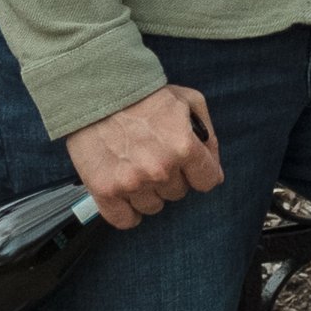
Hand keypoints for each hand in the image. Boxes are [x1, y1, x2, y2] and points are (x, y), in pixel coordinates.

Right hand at [65, 83, 223, 231]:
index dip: (198, 172)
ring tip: (135, 166)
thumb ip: (208, 137)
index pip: (207, 182)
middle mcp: (159, 169)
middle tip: (153, 155)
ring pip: (153, 207)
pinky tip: (124, 191)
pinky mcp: (105, 190)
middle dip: (170, 177)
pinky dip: (126, 211)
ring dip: (147, 192)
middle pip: (178, 194)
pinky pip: (125, 220)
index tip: (187, 166)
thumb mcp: (189, 102)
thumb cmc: (144, 94)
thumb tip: (214, 172)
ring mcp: (131, 182)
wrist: (96, 90)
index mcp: (184, 147)